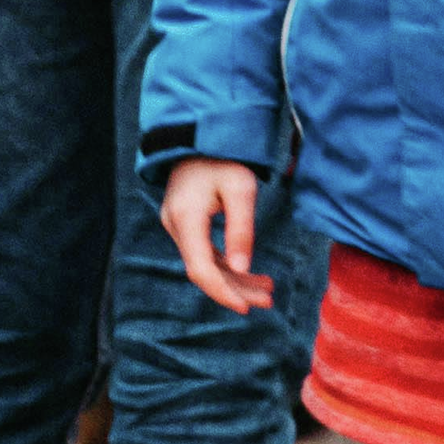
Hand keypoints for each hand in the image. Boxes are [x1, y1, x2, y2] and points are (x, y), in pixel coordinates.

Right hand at [161, 158, 274, 315]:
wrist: (200, 137)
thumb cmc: (224, 159)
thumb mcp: (241, 189)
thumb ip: (241, 229)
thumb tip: (241, 269)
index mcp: (187, 219)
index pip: (201, 268)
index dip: (223, 291)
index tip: (246, 307)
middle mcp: (175, 226)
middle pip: (203, 271)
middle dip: (235, 289)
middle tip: (267, 301)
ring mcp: (177, 226)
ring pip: (205, 264)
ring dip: (234, 279)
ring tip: (266, 290)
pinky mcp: (184, 225)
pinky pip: (204, 253)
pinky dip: (226, 265)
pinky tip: (250, 274)